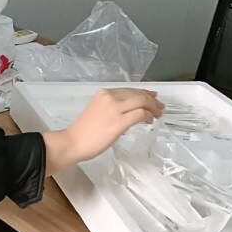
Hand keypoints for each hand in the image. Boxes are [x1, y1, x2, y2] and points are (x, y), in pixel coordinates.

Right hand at [43, 88, 163, 175]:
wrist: (72, 142)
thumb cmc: (82, 132)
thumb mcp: (97, 112)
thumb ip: (112, 108)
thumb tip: (128, 112)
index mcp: (103, 94)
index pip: (129, 90)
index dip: (143, 93)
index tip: (152, 97)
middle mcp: (110, 97)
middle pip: (138, 94)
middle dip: (152, 100)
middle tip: (159, 107)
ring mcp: (115, 109)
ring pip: (142, 102)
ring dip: (153, 107)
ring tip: (158, 113)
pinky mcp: (120, 122)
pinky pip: (140, 114)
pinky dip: (148, 116)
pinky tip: (149, 120)